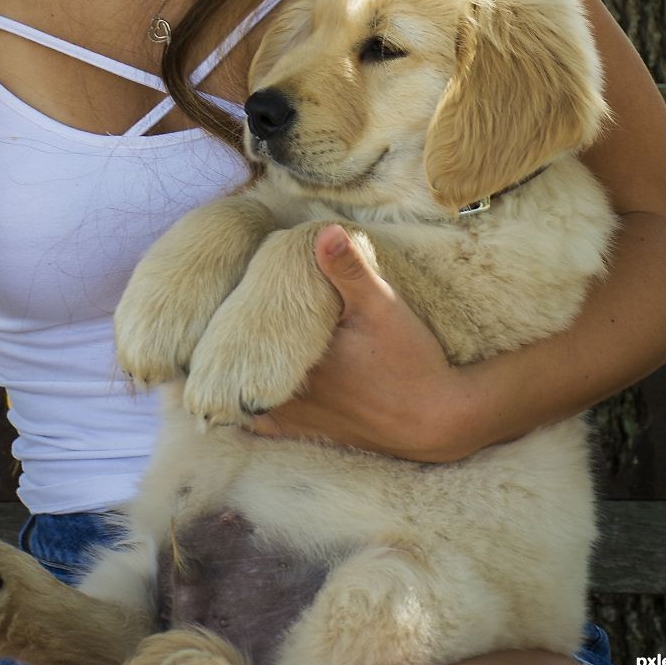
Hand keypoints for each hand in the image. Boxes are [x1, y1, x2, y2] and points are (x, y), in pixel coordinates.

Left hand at [249, 225, 475, 460]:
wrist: (441, 418)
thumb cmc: (411, 361)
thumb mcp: (382, 306)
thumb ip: (349, 269)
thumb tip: (323, 231)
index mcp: (300, 362)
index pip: (247, 343)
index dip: (233, 323)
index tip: (227, 300)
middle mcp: (294, 397)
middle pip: (243, 372)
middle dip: (231, 349)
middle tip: (224, 323)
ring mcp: (303, 421)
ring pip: (250, 401)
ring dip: (240, 378)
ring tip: (231, 352)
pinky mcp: (318, 434)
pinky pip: (270, 426)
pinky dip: (256, 410)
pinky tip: (253, 393)